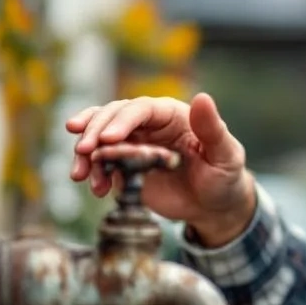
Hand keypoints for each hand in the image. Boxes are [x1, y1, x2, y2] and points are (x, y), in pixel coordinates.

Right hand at [66, 93, 255, 245]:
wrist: (214, 206)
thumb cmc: (225, 176)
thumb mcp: (225, 154)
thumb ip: (212, 128)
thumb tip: (202, 98)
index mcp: (172, 114)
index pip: (141, 109)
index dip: (122, 121)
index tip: (107, 139)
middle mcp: (150, 125)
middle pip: (113, 117)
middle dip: (94, 132)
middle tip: (82, 151)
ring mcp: (135, 144)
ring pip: (101, 138)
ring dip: (86, 154)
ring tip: (80, 174)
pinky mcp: (126, 166)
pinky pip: (102, 164)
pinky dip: (94, 174)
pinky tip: (97, 189)